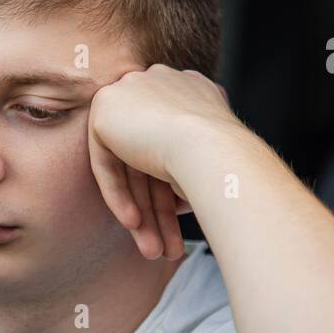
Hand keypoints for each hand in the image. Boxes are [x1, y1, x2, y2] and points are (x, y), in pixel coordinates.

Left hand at [87, 65, 239, 260]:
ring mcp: (130, 91)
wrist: (213, 149)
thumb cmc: (228, 163)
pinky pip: (106, 163)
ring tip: (152, 249)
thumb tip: (178, 195)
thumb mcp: (213, 160)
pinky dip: (118, 196)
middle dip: (157, 206)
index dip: (172, 186)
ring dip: (142, 210)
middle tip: (165, 244)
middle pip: (149, 157)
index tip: (182, 215)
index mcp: (189, 88)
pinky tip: (133, 224)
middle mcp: (158, 82)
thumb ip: (189, 165)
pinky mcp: (105, 109)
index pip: (171, 143)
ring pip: (129, 165)